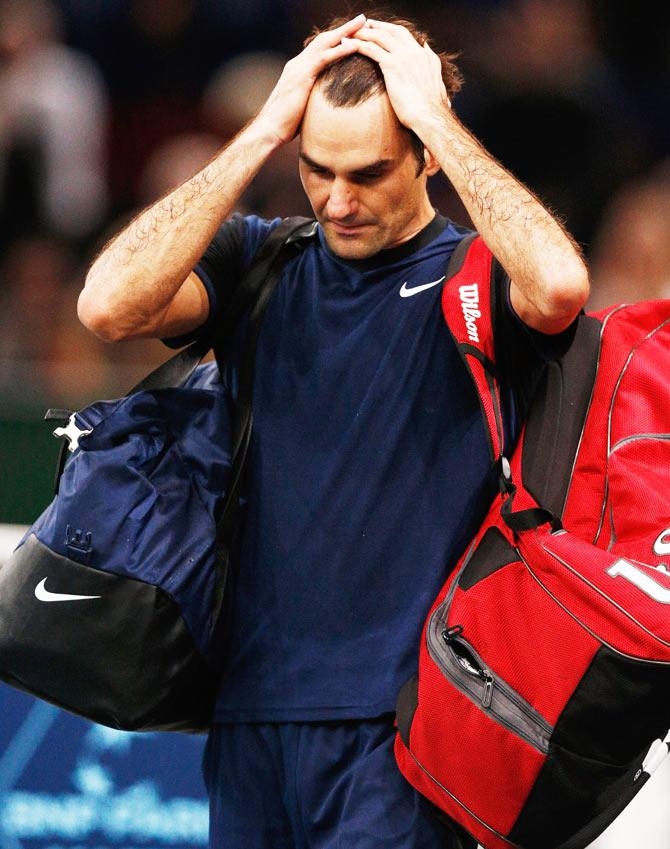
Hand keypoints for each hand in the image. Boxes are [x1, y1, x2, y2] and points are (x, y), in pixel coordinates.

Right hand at [253, 14, 365, 146]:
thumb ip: (315, 100)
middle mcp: (298, 63)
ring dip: (345, 32)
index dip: (337, 39)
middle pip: (324, 39)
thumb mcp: (304, 107)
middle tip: (363, 19)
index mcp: (298, 69)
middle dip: (344, 28)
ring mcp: (298, 68)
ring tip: (363, 23)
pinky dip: (340, 50)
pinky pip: (323, 58)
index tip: (354, 34)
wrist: (269, 130)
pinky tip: (354, 45)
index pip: (320, 48)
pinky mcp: (301, 76)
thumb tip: (328, 107)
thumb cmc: (286, 125)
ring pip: (325, 43)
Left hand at [345, 20, 450, 132]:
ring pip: (381, 37)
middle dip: (379, 26)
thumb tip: (430, 59)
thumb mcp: (436, 87)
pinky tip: (347, 43)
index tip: (383, 31)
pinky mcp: (393, 66)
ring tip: (351, 33)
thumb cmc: (432, 111)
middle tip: (365, 25)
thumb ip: (432, 70)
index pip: (408, 38)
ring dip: (365, 32)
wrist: (430, 117)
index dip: (393, 33)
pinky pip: (372, 49)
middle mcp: (416, 52)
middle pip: (394, 31)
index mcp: (427, 57)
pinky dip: (358, 44)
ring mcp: (405, 57)